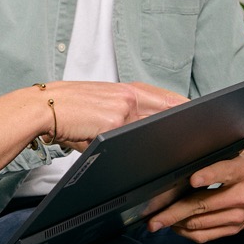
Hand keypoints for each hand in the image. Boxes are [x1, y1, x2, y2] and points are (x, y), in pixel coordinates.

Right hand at [42, 81, 186, 148]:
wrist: (43, 108)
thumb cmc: (66, 108)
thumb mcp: (98, 103)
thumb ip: (120, 113)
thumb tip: (137, 131)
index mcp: (124, 89)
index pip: (163, 97)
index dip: (182, 106)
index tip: (198, 114)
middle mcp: (126, 96)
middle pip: (166, 109)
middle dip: (183, 121)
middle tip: (200, 131)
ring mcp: (122, 110)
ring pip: (152, 126)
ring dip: (164, 137)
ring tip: (180, 145)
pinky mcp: (112, 124)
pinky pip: (131, 140)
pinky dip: (139, 148)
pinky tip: (150, 154)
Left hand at [146, 151, 243, 241]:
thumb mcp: (238, 156)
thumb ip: (216, 159)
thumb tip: (183, 162)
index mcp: (243, 172)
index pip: (224, 173)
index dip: (208, 176)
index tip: (193, 179)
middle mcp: (242, 195)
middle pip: (203, 205)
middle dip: (174, 212)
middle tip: (154, 218)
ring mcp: (238, 216)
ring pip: (200, 223)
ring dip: (175, 224)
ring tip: (157, 221)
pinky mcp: (234, 228)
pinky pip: (205, 235)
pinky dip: (186, 232)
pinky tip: (175, 227)